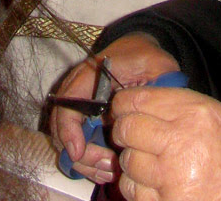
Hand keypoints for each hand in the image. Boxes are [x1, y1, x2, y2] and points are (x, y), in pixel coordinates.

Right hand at [50, 33, 180, 183]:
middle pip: (62, 129)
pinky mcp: (83, 120)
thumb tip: (154, 107)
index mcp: (90, 75)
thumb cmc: (144, 57)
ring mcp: (77, 107)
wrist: (134, 50)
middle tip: (107, 164)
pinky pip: (76, 144)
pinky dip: (88, 161)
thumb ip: (159, 81)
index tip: (79, 152)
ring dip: (85, 161)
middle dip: (81, 154)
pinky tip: (107, 169)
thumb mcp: (155, 63)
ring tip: (110, 170)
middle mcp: (76, 91)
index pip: (67, 103)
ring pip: (66, 141)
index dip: (69, 130)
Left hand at [112, 87, 220, 200]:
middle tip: (134, 138)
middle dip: (125, 133)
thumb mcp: (217, 117)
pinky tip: (159, 186)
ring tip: (156, 166)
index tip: (124, 110)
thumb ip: (178, 108)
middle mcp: (181, 140)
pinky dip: (140, 189)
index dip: (124, 105)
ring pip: (128, 162)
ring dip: (134, 164)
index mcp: (196, 112)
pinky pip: (134, 192)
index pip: (137, 100)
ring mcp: (172, 176)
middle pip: (127, 129)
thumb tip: (135, 104)